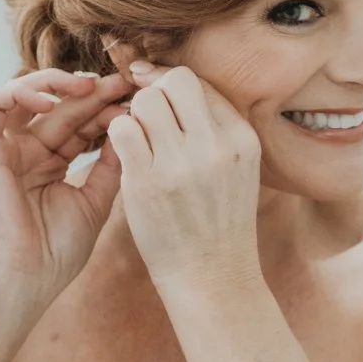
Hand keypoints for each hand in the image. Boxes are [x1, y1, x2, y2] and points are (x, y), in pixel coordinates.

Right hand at [0, 69, 127, 305]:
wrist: (23, 278)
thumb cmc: (57, 252)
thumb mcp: (96, 203)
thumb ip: (110, 166)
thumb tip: (131, 128)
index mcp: (53, 166)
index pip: (81, 125)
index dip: (106, 110)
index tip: (136, 103)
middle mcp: (29, 153)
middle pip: (61, 108)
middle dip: (92, 93)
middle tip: (122, 83)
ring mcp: (7, 149)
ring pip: (27, 95)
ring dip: (57, 84)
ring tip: (90, 87)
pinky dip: (20, 91)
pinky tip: (52, 100)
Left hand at [107, 65, 262, 301]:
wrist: (212, 278)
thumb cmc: (218, 222)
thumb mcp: (237, 170)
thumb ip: (215, 130)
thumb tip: (171, 83)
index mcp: (243, 140)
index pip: (202, 85)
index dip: (174, 87)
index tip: (161, 102)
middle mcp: (217, 147)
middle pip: (176, 83)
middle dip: (155, 93)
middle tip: (147, 120)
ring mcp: (182, 164)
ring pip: (146, 101)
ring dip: (135, 115)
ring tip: (140, 142)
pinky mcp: (149, 182)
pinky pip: (123, 130)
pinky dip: (118, 135)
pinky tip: (126, 155)